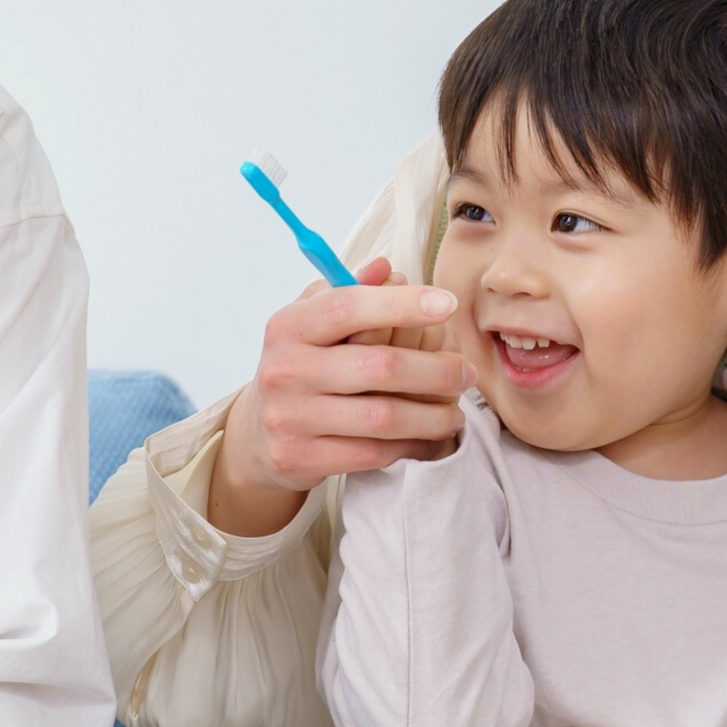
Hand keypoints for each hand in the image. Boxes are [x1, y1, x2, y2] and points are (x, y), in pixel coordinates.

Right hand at [209, 256, 472, 536]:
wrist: (259, 434)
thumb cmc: (302, 364)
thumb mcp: (314, 321)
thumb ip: (350, 291)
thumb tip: (387, 268)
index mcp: (288, 326)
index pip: (348, 307)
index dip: (402, 304)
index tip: (448, 304)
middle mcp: (284, 370)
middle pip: (379, 367)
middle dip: (436, 370)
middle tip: (467, 372)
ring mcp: (290, 418)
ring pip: (383, 417)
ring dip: (432, 415)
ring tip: (457, 412)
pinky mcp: (301, 458)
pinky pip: (373, 453)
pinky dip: (412, 445)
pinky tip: (430, 437)